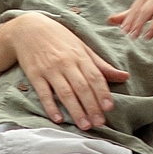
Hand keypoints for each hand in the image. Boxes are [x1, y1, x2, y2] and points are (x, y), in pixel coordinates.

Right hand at [0, 13, 126, 128]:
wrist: (28, 28)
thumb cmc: (59, 38)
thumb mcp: (82, 47)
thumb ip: (101, 65)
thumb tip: (124, 76)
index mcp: (79, 56)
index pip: (94, 76)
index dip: (102, 93)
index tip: (109, 107)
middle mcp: (65, 63)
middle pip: (82, 87)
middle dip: (92, 106)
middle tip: (99, 123)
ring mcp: (49, 69)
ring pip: (65, 93)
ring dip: (76, 110)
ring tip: (85, 125)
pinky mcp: (35, 75)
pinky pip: (44, 93)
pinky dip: (51, 107)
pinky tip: (59, 119)